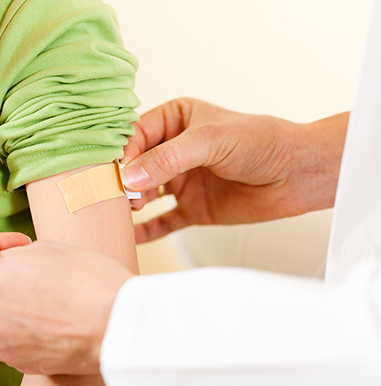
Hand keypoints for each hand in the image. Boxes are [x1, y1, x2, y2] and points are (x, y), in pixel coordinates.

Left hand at [0, 233, 132, 374]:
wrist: (117, 323)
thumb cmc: (87, 280)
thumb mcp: (45, 248)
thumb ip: (13, 256)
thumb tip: (7, 263)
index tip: (13, 243)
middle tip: (4, 268)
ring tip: (29, 292)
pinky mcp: (20, 362)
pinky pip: (4, 340)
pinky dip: (13, 327)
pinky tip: (43, 316)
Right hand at [121, 98, 347, 241]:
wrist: (298, 174)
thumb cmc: (261, 142)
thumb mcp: (211, 141)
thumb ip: (168, 159)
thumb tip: (129, 178)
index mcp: (175, 120)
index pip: (137, 135)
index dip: (124, 153)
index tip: (116, 172)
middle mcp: (174, 150)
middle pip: (136, 165)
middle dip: (125, 181)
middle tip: (120, 196)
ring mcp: (182, 180)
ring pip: (145, 193)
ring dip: (132, 204)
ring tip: (124, 213)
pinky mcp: (192, 208)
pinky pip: (163, 221)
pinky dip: (147, 230)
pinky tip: (130, 237)